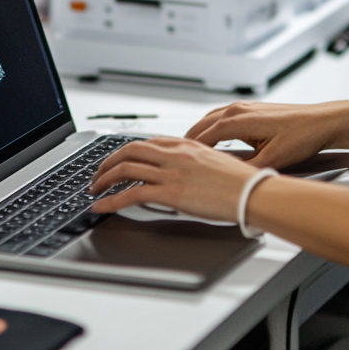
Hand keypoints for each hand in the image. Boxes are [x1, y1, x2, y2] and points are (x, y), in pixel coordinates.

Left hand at [90, 136, 252, 222]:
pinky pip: (131, 195)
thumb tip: (184, 172)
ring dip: (105, 180)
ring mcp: (171, 173)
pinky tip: (102, 207)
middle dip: (108, 162)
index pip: (148, 142)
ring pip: (125, 169)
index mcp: (186, 145)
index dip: (127, 151)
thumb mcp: (215, 162)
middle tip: (99, 175)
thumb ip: (195, 162)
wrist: (253, 193)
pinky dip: (111, 201)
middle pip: (129, 150)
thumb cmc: (242, 182)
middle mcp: (175, 154)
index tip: (119, 160)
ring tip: (95, 190)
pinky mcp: (170, 194)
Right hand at [185, 100, 348, 169]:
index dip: (188, 151)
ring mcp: (245, 107)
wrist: (322, 122)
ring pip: (210, 119)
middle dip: (187, 141)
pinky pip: (222, 117)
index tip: (177, 162)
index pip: (203, 136)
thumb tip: (229, 178)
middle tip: (173, 156)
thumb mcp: (272, 159)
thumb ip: (246, 169)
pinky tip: (212, 139)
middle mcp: (238, 109)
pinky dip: (211, 128)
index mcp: (238, 119)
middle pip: (202, 125)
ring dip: (198, 133)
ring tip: (187, 149)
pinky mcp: (252, 110)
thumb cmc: (302, 136)